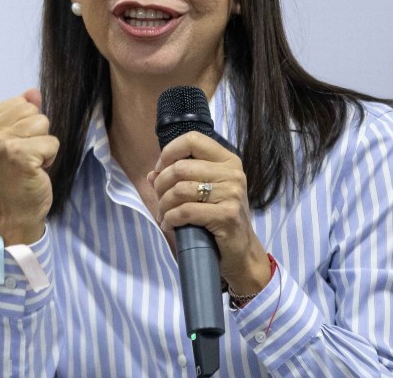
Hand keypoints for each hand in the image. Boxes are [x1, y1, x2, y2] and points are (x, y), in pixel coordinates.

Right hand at [0, 89, 58, 244]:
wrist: (16, 211)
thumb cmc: (14, 174)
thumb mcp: (13, 137)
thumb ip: (21, 112)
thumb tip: (33, 92)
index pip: (19, 102)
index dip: (25, 125)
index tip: (13, 148)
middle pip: (32, 111)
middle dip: (36, 133)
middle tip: (23, 156)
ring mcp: (0, 144)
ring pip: (43, 123)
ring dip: (43, 145)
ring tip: (30, 162)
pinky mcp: (19, 155)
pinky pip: (52, 142)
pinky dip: (50, 157)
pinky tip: (35, 170)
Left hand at [148, 131, 270, 294]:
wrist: (241, 251)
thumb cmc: (218, 218)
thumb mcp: (201, 193)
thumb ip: (178, 179)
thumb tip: (151, 174)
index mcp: (227, 160)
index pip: (192, 140)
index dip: (169, 152)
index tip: (160, 170)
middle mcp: (232, 173)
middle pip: (180, 167)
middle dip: (161, 185)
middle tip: (160, 200)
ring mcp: (232, 193)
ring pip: (180, 190)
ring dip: (163, 204)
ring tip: (163, 214)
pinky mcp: (228, 215)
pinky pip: (186, 211)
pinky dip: (170, 219)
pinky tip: (169, 225)